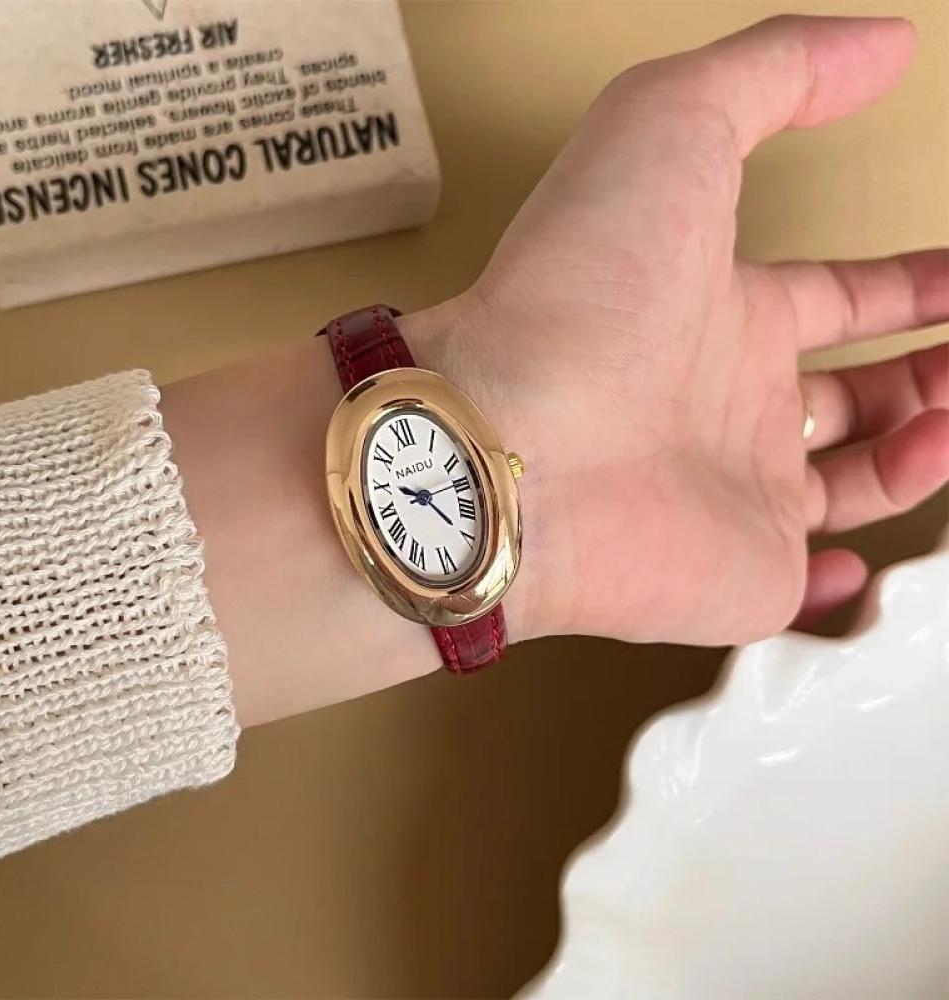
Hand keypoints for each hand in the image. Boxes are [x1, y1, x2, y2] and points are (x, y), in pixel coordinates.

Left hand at [406, 15, 948, 645]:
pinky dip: (846, 578)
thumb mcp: (670, 126)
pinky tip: (862, 561)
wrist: (516, 438)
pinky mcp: (740, 573)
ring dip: (922, 452)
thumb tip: (884, 45)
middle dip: (929, 373)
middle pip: (852, 392)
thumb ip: (777, 73)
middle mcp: (725, 404)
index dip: (912, 287)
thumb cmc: (578, 288)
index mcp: (719, 310)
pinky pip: (804, 584)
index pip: (835, 298)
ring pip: (853, 480)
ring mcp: (733, 493)